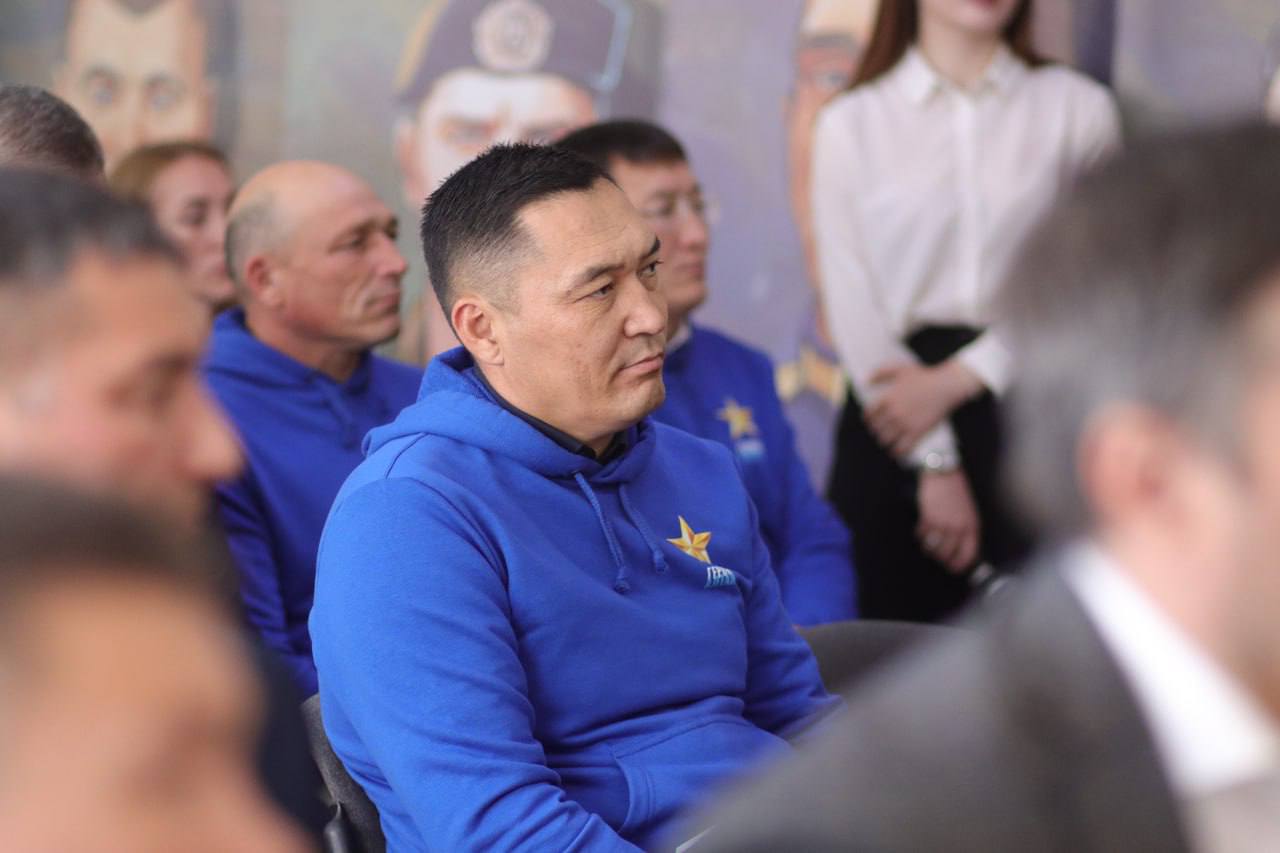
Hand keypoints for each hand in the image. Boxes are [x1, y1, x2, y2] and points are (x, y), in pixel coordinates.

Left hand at [864, 360, 983, 458]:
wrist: (945, 387)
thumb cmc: (923, 377)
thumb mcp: (900, 369)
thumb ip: (881, 373)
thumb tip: (867, 381)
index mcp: (887, 399)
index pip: (869, 415)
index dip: (868, 419)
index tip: (871, 421)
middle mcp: (893, 413)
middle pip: (876, 429)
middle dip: (876, 431)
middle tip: (880, 432)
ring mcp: (905, 424)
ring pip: (886, 440)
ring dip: (884, 441)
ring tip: (887, 442)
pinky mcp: (917, 432)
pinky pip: (902, 448)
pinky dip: (897, 452)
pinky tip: (897, 452)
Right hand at [916, 469, 980, 573]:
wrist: (943, 472)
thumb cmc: (956, 489)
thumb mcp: (968, 509)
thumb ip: (965, 528)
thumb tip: (958, 545)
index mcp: (972, 525)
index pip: (968, 554)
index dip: (959, 564)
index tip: (953, 568)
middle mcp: (958, 527)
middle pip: (947, 554)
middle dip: (941, 558)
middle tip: (937, 557)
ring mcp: (943, 523)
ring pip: (933, 547)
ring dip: (929, 547)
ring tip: (928, 542)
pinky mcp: (929, 518)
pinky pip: (922, 535)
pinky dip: (921, 534)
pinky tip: (922, 529)